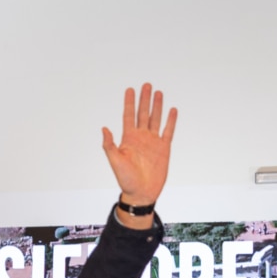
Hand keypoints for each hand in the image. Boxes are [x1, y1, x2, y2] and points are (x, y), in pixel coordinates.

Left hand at [101, 84, 176, 205]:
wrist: (141, 193)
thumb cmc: (126, 180)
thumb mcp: (114, 161)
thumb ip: (109, 145)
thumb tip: (104, 128)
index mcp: (128, 139)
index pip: (128, 115)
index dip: (129, 103)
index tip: (130, 89)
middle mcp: (141, 137)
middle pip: (143, 113)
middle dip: (144, 99)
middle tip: (146, 85)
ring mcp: (153, 142)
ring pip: (155, 119)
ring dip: (157, 106)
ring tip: (158, 93)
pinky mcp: (164, 148)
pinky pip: (168, 131)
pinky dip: (170, 121)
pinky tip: (172, 110)